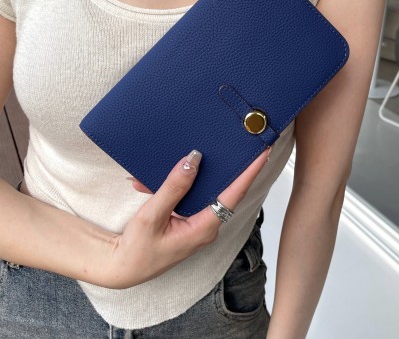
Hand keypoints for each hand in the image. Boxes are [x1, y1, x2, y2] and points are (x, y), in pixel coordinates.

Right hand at [100, 148, 269, 288]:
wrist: (124, 268)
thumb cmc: (137, 250)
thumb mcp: (152, 215)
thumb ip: (174, 187)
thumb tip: (193, 160)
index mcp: (203, 228)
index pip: (234, 194)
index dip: (250, 172)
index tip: (263, 152)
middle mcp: (207, 226)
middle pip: (225, 190)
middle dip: (229, 165)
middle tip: (241, 142)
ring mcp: (198, 224)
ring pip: (204, 190)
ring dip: (192, 174)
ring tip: (183, 154)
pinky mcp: (189, 221)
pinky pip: (190, 196)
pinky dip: (176, 185)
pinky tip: (154, 180)